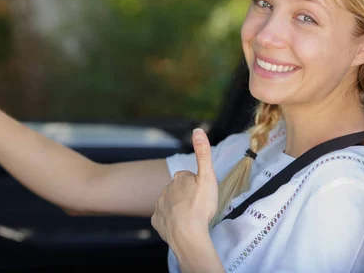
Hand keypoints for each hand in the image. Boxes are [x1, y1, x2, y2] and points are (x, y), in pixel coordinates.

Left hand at [151, 129, 217, 244]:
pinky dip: (170, 220)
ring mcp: (160, 205)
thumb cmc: (200, 205)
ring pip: (170, 203)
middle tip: (198, 207)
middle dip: (186, 195)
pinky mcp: (156, 221)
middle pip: (179, 189)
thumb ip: (203, 153)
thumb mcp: (207, 177)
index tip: (203, 194)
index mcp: (179, 177)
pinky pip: (163, 218)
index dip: (197, 184)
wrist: (187, 234)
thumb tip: (198, 129)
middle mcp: (166, 189)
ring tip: (190, 218)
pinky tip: (179, 225)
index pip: (188, 177)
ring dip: (178, 208)